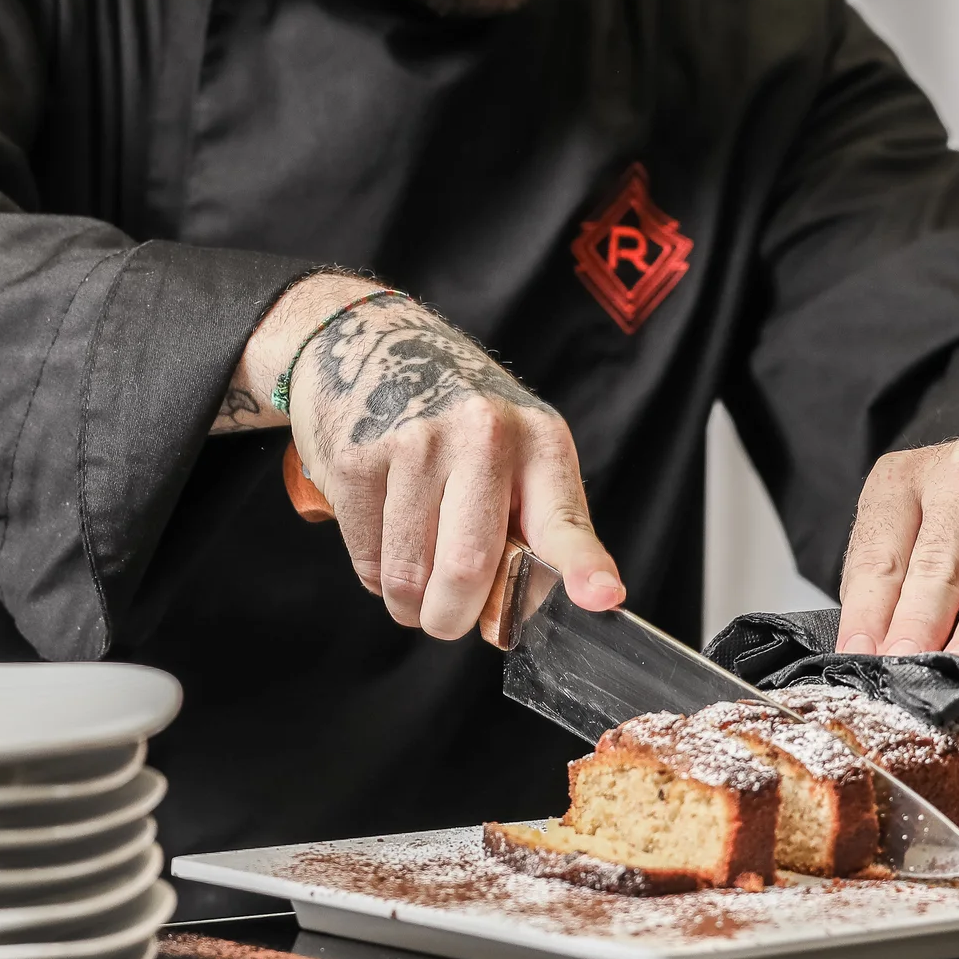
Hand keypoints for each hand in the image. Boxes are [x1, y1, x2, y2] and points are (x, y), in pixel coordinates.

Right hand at [218, 274, 623, 637]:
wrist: (367, 341)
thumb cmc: (454, 414)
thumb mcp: (517, 447)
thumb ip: (535, 524)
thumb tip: (535, 614)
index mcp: (538, 440)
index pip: (563, 517)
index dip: (582, 565)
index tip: (601, 596)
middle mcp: (482, 434)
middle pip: (469, 568)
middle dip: (452, 617)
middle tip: (447, 616)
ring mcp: (414, 442)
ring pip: (409, 578)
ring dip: (408, 603)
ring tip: (413, 574)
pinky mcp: (356, 458)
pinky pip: (367, 559)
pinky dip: (376, 573)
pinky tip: (385, 537)